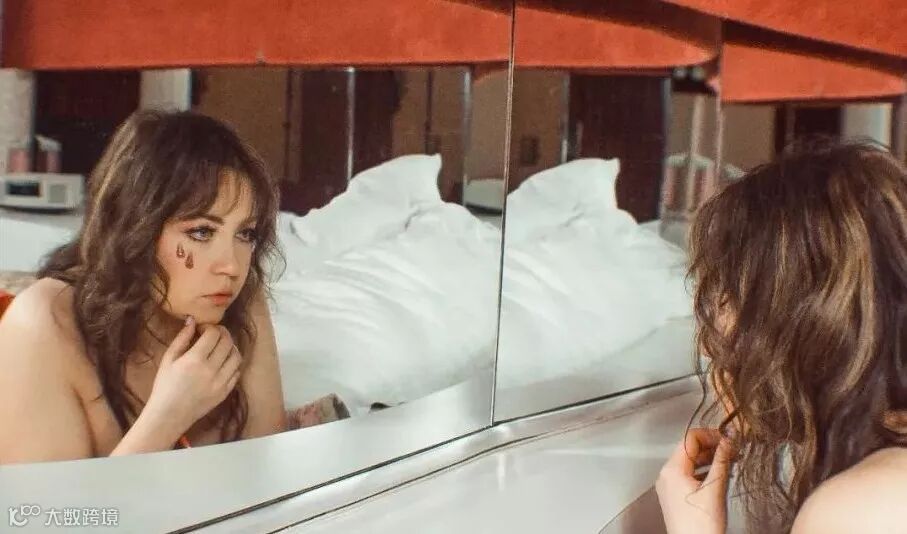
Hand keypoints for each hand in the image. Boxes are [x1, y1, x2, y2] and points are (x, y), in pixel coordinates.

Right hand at [144, 316, 242, 436]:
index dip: (210, 327)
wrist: (169, 415)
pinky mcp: (226, 392)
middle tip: (214, 334)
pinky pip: (237, 372)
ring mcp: (221, 382)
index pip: (213, 334)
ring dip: (231, 347)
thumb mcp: (168, 359)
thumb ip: (182, 338)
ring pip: (237, 356)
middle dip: (222, 333)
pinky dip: (233, 363)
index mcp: (194, 360)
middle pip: (228, 342)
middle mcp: (211, 370)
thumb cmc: (164, 386)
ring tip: (221, 347)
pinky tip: (223, 362)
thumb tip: (192, 320)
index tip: (202, 329)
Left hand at [656, 428, 732, 533]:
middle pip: (688, 449)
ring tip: (730, 460)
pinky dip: (703, 471)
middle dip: (711, 446)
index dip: (710, 435)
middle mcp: (666, 474)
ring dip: (709, 458)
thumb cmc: (702, 523)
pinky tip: (719, 474)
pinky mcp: (674, 495)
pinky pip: (688, 475)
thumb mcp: (715, 488)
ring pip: (689, 462)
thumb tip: (729, 440)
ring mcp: (668, 485)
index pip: (690, 438)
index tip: (729, 439)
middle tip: (733, 449)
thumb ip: (722, 460)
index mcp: (672, 469)